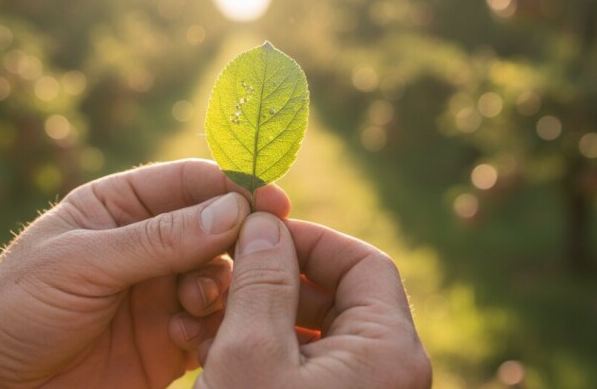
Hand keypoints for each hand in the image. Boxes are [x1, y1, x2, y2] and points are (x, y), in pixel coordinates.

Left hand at [0, 159, 289, 387]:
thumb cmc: (18, 304)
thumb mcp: (82, 262)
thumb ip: (157, 239)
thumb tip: (230, 209)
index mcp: (121, 208)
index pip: (189, 182)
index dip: (233, 186)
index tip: (272, 200)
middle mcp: (149, 245)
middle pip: (215, 229)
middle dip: (237, 240)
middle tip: (257, 256)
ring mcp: (160, 292)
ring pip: (220, 278)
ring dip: (222, 287)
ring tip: (196, 302)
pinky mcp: (168, 340)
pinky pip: (212, 327)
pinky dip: (215, 329)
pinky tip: (190, 339)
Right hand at [196, 213, 431, 387]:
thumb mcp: (250, 352)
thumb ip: (261, 280)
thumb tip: (265, 224)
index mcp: (389, 352)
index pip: (364, 263)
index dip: (309, 239)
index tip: (255, 233)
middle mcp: (387, 372)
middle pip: (338, 296)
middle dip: (275, 281)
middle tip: (224, 277)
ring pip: (315, 332)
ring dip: (260, 317)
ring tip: (207, 321)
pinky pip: (304, 366)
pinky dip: (264, 352)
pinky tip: (213, 354)